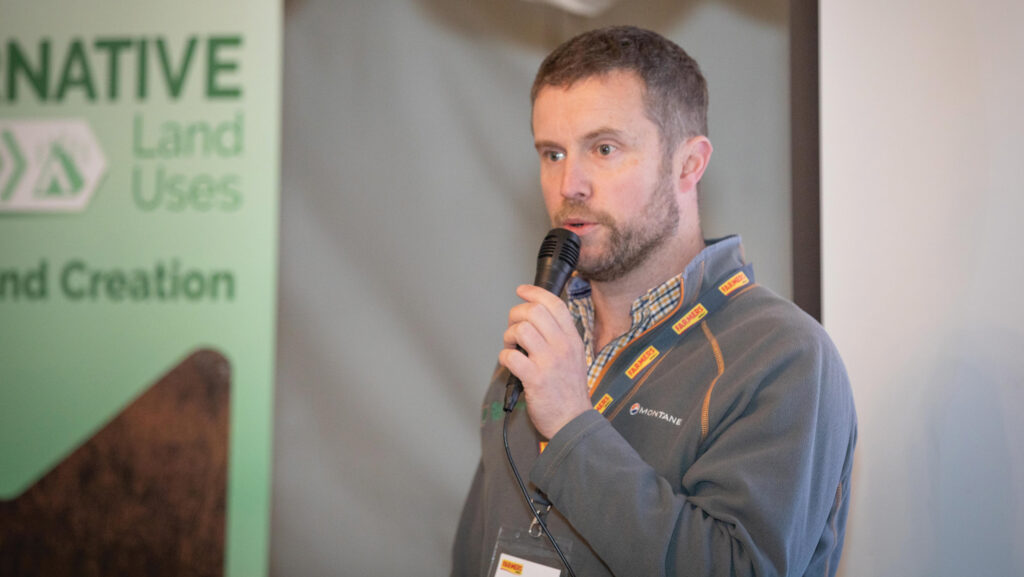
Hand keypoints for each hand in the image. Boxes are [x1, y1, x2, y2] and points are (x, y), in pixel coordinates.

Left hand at [499, 284, 591, 438]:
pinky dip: (505, 357)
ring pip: (520, 330)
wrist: (573, 421)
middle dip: (516, 315)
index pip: (554, 304)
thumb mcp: (574, 357)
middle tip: (513, 328)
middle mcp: (562, 346)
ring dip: (509, 337)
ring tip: (512, 348)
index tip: (521, 290)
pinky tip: (510, 364)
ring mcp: (549, 362)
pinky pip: (510, 356)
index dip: (534, 292)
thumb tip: (535, 320)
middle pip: (534, 311)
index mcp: (572, 339)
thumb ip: (559, 337)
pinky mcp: (535, 378)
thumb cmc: (570, 391)